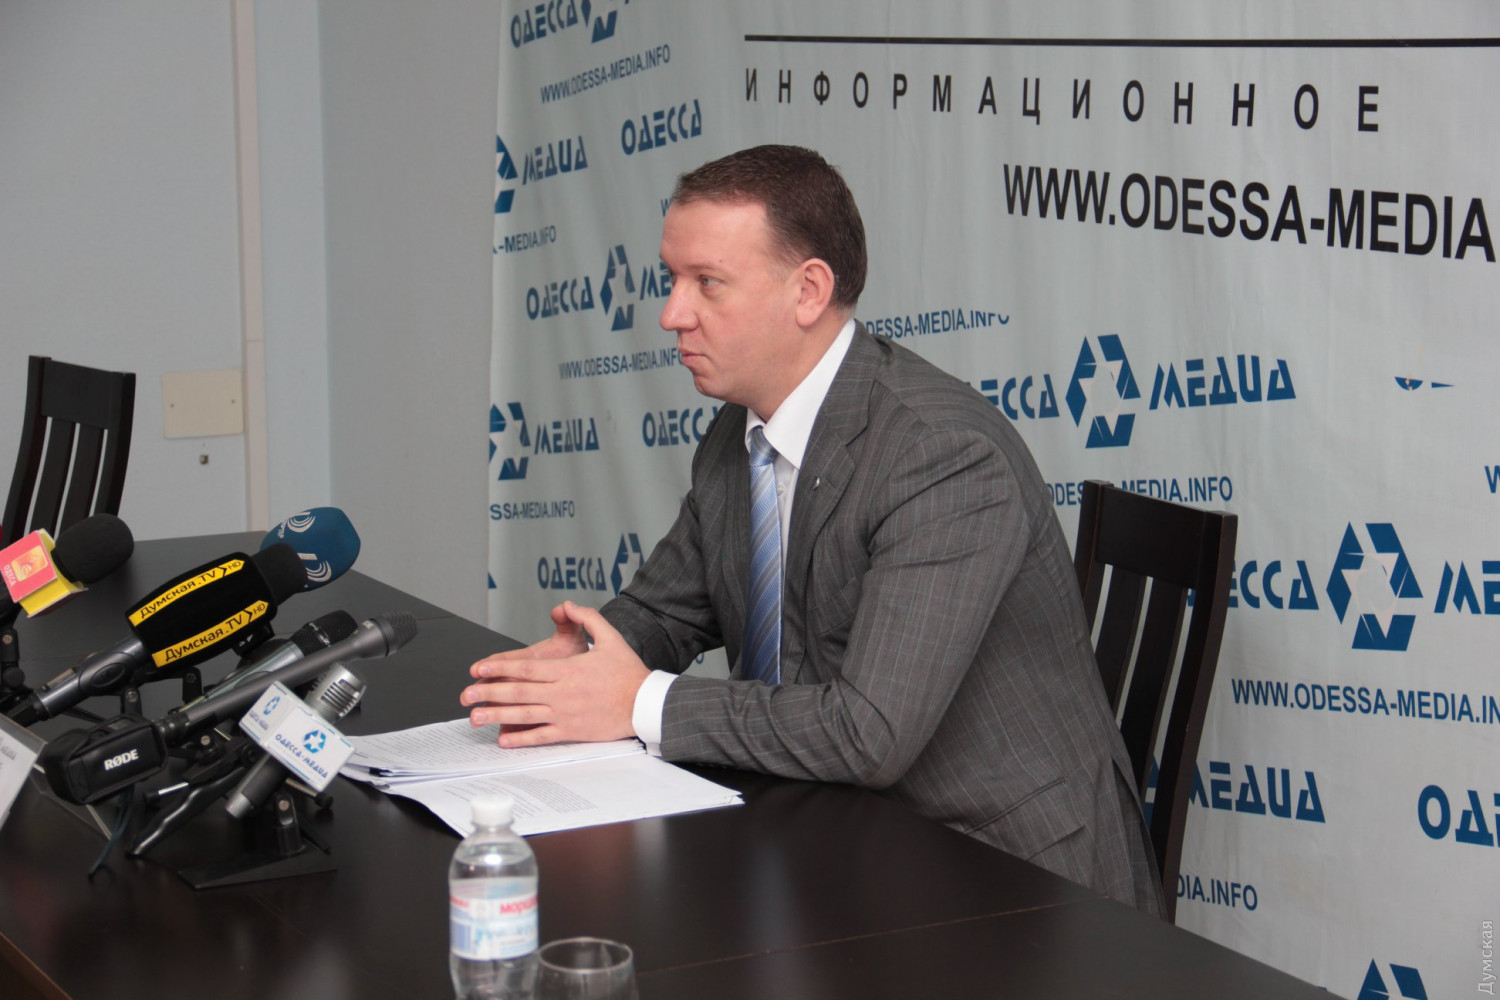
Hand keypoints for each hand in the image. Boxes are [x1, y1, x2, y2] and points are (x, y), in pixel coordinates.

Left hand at [462, 602, 649, 747]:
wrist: (645, 703)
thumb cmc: (628, 672)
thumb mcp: (610, 637)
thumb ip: (587, 618)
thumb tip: (566, 605)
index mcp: (567, 669)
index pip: (525, 668)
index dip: (499, 668)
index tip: (479, 669)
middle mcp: (561, 692)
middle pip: (517, 692)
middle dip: (487, 693)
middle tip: (465, 696)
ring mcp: (564, 714)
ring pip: (523, 716)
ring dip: (496, 717)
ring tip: (474, 718)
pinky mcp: (571, 732)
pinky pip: (541, 736)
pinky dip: (521, 739)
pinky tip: (504, 740)